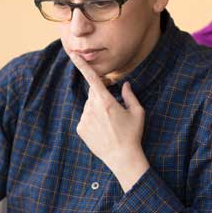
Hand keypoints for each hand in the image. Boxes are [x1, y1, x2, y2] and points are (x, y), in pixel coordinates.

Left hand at [69, 52, 149, 191]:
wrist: (122, 158)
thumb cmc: (132, 134)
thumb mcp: (138, 112)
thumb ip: (130, 96)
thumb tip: (125, 84)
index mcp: (106, 102)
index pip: (92, 79)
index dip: (82, 65)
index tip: (73, 54)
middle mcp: (93, 108)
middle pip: (94, 93)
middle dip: (102, 94)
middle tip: (114, 106)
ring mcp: (85, 119)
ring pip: (90, 106)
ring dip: (98, 108)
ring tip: (111, 124)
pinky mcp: (81, 128)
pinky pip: (86, 117)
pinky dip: (93, 119)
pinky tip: (104, 130)